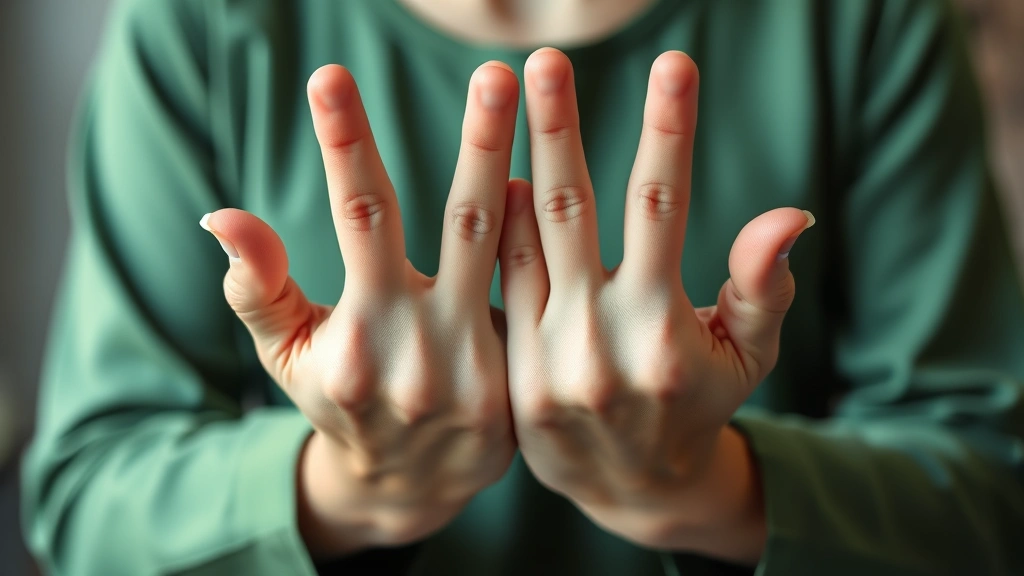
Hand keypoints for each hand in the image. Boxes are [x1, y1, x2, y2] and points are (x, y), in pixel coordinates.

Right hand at [201, 62, 519, 556]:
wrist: (410, 484)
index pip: (358, 218)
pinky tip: (557, 179)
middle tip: (493, 72)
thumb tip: (219, 216)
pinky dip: (545, 236)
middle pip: (461, 223)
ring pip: (514, 252)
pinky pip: (539, 293)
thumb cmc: (340, 399)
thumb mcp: (287, 353)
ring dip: (530, 173)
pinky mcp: (522, 381)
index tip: (331, 77)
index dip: (347, 144)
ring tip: (544, 100)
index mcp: (362, 332)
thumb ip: (257, 286)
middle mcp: (426, 349)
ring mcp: (483, 368)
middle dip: (477, 141)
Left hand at [499, 49, 813, 561]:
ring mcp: (546, 362)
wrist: (633, 489)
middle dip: (555, 128)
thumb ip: (761, 285)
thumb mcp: (748, 355)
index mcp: (662, 327)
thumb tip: (792, 214)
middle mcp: (598, 343)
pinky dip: (498, 230)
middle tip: (543, 61)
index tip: (673, 63)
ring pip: (519, 242)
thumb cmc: (698, 403)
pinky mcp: (512, 380)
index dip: (667, 130)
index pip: (662, 206)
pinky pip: (499, 287)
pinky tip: (498, 181)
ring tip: (500, 93)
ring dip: (507, 163)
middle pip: (569, 211)